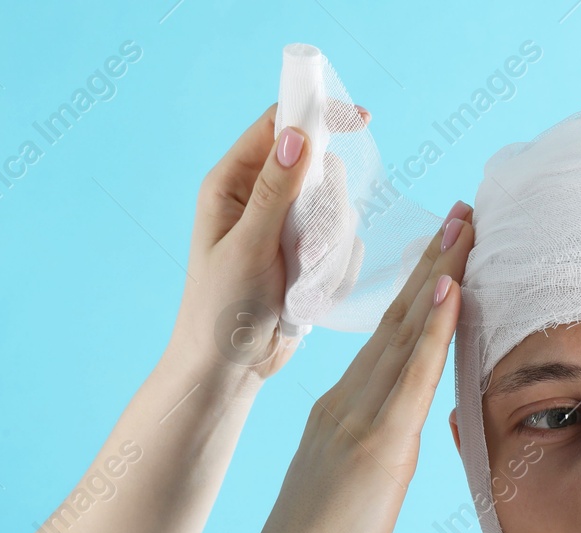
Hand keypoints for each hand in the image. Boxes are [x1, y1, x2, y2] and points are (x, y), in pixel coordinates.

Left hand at [170, 101, 368, 380]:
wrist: (229, 368)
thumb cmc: (221, 308)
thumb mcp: (248, 247)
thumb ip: (275, 191)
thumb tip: (296, 135)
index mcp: (232, 184)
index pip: (278, 127)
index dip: (316, 117)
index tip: (360, 120)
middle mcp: (260, 199)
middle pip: (319, 170)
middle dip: (325, 208)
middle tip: (306, 248)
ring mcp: (285, 229)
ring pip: (336, 211)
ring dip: (328, 246)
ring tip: (300, 279)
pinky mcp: (305, 257)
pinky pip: (341, 246)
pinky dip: (332, 270)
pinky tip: (307, 294)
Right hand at [239, 203, 474, 532]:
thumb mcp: (345, 492)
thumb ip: (368, 458)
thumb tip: (388, 449)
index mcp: (339, 412)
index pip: (388, 339)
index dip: (417, 291)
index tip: (443, 251)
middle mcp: (346, 402)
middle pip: (397, 320)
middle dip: (432, 263)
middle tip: (463, 213)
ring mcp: (358, 418)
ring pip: (405, 332)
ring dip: (439, 275)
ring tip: (467, 227)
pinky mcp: (376, 445)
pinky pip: (411, 375)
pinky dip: (432, 329)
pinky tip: (451, 288)